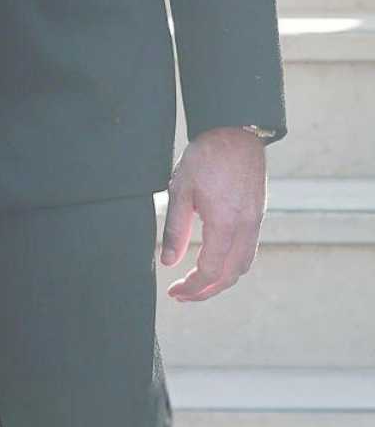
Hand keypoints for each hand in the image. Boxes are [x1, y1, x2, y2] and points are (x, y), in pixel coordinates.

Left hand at [161, 127, 266, 302]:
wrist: (237, 131)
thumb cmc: (206, 157)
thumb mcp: (181, 190)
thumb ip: (175, 229)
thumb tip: (168, 262)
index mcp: (225, 224)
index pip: (211, 271)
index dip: (193, 287)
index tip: (174, 291)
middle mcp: (246, 227)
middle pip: (230, 275)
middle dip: (206, 291)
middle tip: (182, 295)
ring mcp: (256, 221)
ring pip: (243, 265)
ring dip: (221, 281)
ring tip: (198, 284)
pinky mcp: (258, 214)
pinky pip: (249, 250)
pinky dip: (232, 265)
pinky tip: (215, 261)